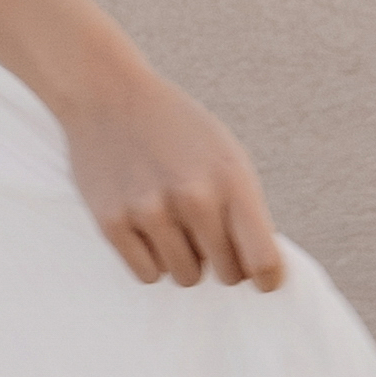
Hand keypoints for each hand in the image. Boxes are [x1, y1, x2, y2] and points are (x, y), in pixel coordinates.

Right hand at [59, 69, 286, 288]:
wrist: (108, 96)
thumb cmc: (176, 130)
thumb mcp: (226, 154)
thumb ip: (245, 208)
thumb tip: (260, 269)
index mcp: (231, 180)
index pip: (263, 260)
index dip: (267, 278)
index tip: (262, 280)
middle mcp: (194, 198)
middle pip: (227, 274)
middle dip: (223, 262)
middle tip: (208, 236)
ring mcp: (150, 212)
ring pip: (185, 278)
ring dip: (184, 261)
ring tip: (172, 224)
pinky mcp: (113, 223)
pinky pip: (147, 274)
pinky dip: (151, 260)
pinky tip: (146, 227)